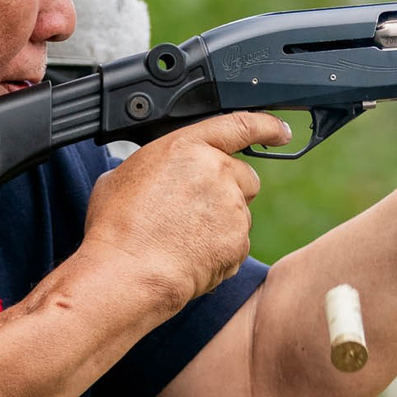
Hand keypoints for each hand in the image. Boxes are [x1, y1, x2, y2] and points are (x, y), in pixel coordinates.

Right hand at [82, 112, 292, 306]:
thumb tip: (161, 174)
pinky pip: (236, 244)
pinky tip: (189, 256)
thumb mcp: (124, 175)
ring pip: (240, 213)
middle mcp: (217, 172)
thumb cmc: (117, 226)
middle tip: (195, 211)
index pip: (240, 125)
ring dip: (221, 224)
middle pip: (245, 177)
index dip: (267, 126)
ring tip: (182, 239)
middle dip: (230, 191)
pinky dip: (220, 252)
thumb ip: (158, 166)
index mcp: (188, 148)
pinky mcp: (238, 242)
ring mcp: (232, 208)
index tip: (280, 132)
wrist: (126, 271)